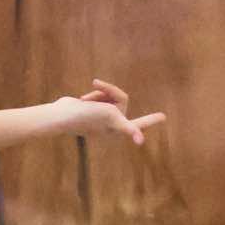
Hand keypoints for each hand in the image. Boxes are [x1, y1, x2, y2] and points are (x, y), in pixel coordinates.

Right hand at [51, 79, 165, 146]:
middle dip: (110, 90)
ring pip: (109, 96)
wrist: (61, 115)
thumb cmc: (87, 117)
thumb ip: (129, 127)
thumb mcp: (111, 116)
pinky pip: (100, 96)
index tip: (163, 117)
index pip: (138, 124)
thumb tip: (141, 141)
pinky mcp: (92, 110)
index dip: (150, 120)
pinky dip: (92, 95)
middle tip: (96, 83)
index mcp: (118, 129)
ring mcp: (101, 117)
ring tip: (85, 100)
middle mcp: (111, 125)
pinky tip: (81, 100)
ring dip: (99, 93)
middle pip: (121, 99)